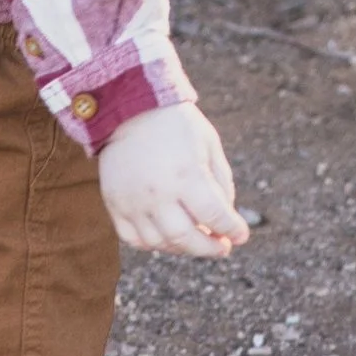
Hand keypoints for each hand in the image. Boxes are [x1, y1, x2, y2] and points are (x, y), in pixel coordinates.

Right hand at [95, 101, 246, 256]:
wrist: (130, 107)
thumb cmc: (176, 124)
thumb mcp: (208, 143)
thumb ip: (221, 181)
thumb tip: (227, 217)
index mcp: (186, 175)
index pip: (215, 216)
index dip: (232, 230)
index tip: (240, 235)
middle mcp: (158, 193)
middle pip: (187, 239)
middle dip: (210, 248)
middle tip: (222, 247)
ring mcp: (133, 201)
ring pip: (160, 243)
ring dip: (183, 248)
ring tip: (195, 239)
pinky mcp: (114, 203)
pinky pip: (134, 239)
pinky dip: (152, 244)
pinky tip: (166, 236)